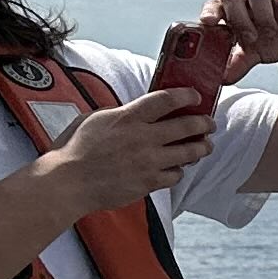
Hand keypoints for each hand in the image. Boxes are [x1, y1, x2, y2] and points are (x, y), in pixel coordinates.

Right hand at [28, 90, 210, 221]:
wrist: (68, 182)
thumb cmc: (74, 150)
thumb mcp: (93, 119)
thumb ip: (119, 114)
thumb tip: (135, 112)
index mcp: (127, 118)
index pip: (166, 100)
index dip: (186, 96)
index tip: (195, 96)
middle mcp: (143, 138)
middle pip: (187, 126)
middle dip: (204, 123)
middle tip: (209, 123)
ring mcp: (149, 161)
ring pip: (189, 152)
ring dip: (201, 147)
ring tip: (205, 146)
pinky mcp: (150, 182)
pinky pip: (176, 175)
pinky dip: (178, 170)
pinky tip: (177, 167)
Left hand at [200, 0, 277, 70]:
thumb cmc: (270, 38)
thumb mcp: (252, 53)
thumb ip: (237, 64)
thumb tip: (222, 80)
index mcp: (231, 7)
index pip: (214, 3)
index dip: (210, 11)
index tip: (208, 23)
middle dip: (237, 18)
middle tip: (249, 39)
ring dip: (262, 17)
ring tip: (270, 35)